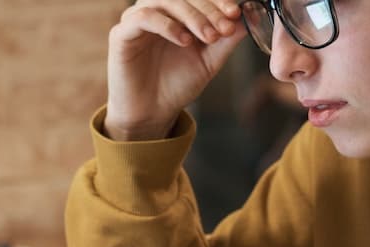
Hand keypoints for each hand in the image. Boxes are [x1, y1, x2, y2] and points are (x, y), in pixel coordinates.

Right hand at [105, 0, 246, 140]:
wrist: (152, 113)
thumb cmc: (177, 84)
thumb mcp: (210, 60)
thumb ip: (226, 38)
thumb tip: (247, 16)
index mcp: (175, 12)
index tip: (235, 14)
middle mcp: (156, 10)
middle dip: (208, 9)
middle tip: (224, 28)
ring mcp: (137, 19)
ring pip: (165, 0)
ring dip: (192, 15)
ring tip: (209, 37)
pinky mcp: (121, 34)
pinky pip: (144, 17)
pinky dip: (168, 25)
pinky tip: (184, 41)